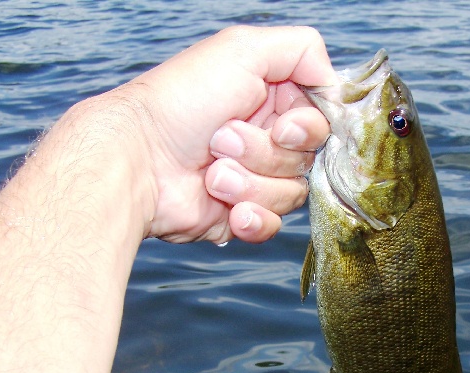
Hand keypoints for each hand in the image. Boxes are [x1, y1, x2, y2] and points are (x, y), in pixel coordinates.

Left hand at [119, 25, 335, 243]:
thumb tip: (333, 81)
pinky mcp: (240, 214)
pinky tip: (224, 206)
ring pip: (291, 193)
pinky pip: (272, 225)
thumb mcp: (242, 49)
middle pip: (307, 159)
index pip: (320, 121)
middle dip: (265, 152)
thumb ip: (302, 49)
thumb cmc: (180, 102)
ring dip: (250, 182)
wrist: (136, 160)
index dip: (308, 128)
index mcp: (271, 100)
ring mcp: (254, 179)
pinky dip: (250, 216)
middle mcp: (265, 139)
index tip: (284, 127)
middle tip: (221, 138)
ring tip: (211, 172)